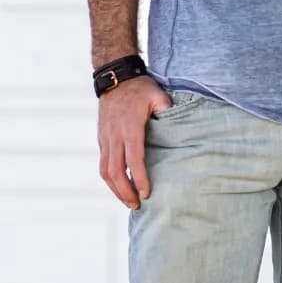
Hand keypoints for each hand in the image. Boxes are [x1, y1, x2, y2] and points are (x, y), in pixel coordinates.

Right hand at [97, 75, 172, 208]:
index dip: (139, 178)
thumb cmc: (140, 88)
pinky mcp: (101, 138)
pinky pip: (103, 163)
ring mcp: (105, 138)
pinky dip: (110, 178)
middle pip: (115, 171)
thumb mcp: (158, 95)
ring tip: (128, 201)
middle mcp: (114, 136)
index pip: (133, 159)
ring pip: (105, 170)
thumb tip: (179, 127)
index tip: (146, 193)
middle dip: (125, 191)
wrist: (115, 77)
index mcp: (129, 128)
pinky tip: (120, 187)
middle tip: (137, 205)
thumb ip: (168, 111)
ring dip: (115, 189)